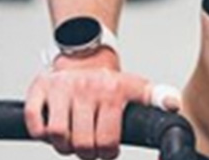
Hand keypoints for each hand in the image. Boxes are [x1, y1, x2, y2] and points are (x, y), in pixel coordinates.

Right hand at [24, 49, 178, 158]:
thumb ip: (157, 97)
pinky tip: (52, 130)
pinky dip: (41, 133)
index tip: (107, 150)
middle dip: (86, 152)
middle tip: (88, 148)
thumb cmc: (109, 82)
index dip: (107, 152)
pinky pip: (35, 122)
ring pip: (58, 135)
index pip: (108, 139)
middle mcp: (86, 88)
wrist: (84, 57)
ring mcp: (61, 88)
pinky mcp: (40, 88)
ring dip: (63, 145)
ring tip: (72, 139)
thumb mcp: (137, 87)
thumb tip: (174, 104)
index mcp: (112, 91)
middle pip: (82, 142)